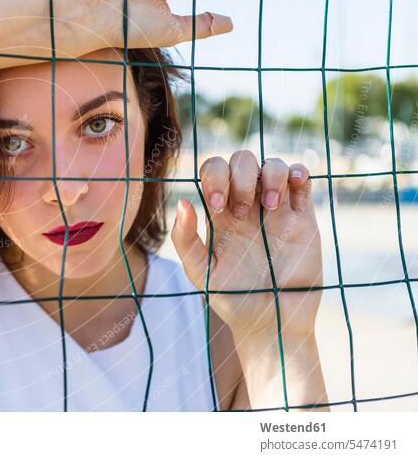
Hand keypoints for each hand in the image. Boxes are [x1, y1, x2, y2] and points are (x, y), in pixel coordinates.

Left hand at [171, 151, 322, 343]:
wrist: (272, 324)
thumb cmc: (232, 300)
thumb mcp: (201, 273)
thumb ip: (185, 240)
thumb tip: (182, 202)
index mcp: (220, 214)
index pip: (214, 171)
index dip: (215, 177)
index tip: (219, 207)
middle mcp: (247, 206)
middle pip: (242, 161)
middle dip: (240, 176)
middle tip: (241, 210)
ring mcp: (276, 210)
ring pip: (273, 165)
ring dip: (270, 174)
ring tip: (270, 206)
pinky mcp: (303, 219)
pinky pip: (303, 181)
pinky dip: (298, 172)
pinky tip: (294, 182)